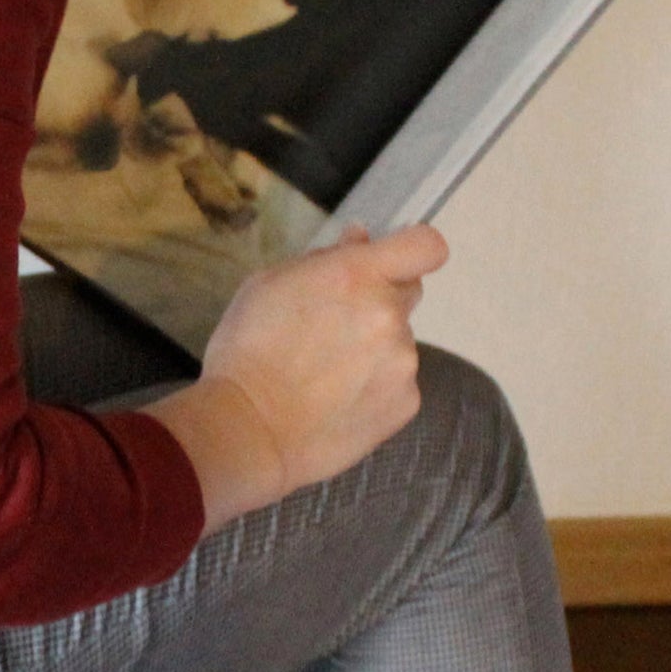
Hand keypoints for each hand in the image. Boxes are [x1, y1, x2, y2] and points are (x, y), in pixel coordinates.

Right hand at [139, 224, 448, 532]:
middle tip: (333, 330)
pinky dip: (374, 389)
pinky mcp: (406, 404)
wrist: (247, 431)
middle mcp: (390, 315)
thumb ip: (323, 260)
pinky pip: (397, 384)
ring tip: (324, 377)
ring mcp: (404, 363)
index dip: (412, 251)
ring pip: (397, 343)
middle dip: (378, 302)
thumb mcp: (268, 285)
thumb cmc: (245, 351)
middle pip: (407, 294)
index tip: (390, 264)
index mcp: (358, 276)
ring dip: (372, 350)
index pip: (425, 246)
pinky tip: (335, 403)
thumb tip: (358, 241)